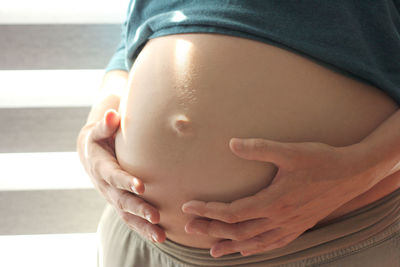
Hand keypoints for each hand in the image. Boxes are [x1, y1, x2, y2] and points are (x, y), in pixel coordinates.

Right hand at [77, 109, 165, 242]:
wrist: (90, 155)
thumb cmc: (100, 139)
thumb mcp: (99, 131)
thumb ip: (105, 125)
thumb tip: (112, 115)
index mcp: (101, 167)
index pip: (114, 176)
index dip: (126, 181)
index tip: (141, 186)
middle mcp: (106, 187)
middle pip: (122, 200)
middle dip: (139, 208)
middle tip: (156, 216)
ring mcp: (113, 198)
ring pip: (127, 216)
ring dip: (143, 226)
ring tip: (161, 236)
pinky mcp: (120, 204)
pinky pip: (131, 220)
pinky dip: (144, 229)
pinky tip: (161, 236)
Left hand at [182, 138, 371, 256]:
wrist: (351, 173)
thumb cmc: (320, 160)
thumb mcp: (289, 151)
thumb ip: (259, 148)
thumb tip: (231, 144)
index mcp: (274, 201)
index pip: (232, 212)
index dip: (208, 210)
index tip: (189, 207)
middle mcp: (280, 218)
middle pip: (238, 231)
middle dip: (212, 230)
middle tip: (190, 228)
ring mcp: (291, 226)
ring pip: (254, 242)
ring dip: (231, 246)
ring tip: (212, 251)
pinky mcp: (299, 227)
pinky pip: (273, 244)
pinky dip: (256, 249)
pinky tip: (247, 250)